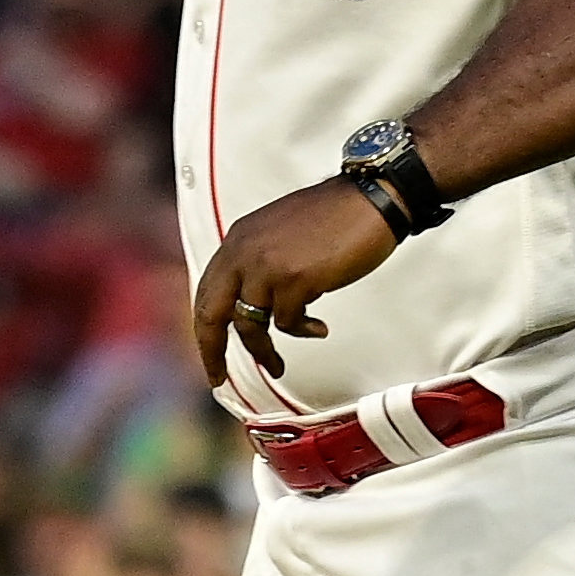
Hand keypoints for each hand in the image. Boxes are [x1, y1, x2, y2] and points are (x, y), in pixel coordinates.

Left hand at [186, 178, 395, 391]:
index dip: (204, 327)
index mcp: (238, 240)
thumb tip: (251, 304)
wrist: (370, 199)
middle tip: (217, 376)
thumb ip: (257, 263)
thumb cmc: (333, 217)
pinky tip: (318, 327)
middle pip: (211, 313)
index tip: (210, 352)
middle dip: (211, 351)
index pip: (207, 291)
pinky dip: (301, 331)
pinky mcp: (294, 280)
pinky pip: (286, 323)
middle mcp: (243, 252)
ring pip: (249, 325)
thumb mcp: (277, 235)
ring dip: (264, 350)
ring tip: (277, 364)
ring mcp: (267, 266)